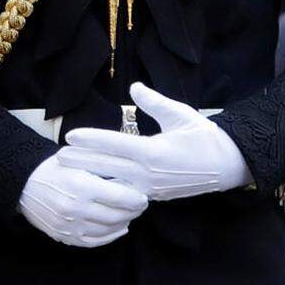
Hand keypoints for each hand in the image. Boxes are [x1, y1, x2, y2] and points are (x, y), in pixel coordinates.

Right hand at [19, 155, 147, 247]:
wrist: (24, 184)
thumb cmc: (54, 168)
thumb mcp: (79, 160)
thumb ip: (104, 169)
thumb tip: (133, 180)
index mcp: (82, 186)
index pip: (121, 198)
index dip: (137, 199)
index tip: (144, 197)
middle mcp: (76, 208)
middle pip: (117, 216)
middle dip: (133, 212)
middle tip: (140, 206)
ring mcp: (69, 225)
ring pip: (108, 231)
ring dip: (123, 224)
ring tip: (129, 215)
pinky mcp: (65, 236)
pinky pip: (94, 241)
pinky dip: (110, 237)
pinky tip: (118, 229)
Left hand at [57, 82, 251, 201]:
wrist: (227, 166)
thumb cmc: (205, 137)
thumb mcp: (181, 115)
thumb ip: (155, 102)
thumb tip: (134, 87)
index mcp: (153, 151)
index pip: (114, 144)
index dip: (90, 140)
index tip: (70, 136)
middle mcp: (148, 173)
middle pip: (107, 166)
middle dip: (81, 162)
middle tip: (57, 157)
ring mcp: (149, 188)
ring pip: (112, 184)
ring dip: (90, 178)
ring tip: (69, 174)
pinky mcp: (152, 197)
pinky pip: (124, 194)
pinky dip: (107, 190)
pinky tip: (91, 187)